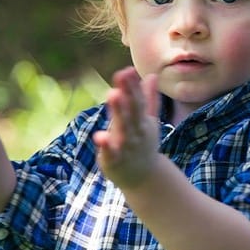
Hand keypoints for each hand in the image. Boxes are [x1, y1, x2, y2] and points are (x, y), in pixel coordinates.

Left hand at [93, 67, 160, 188]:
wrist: (144, 179)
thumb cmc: (143, 144)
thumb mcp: (148, 121)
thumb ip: (148, 99)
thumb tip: (152, 75)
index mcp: (142, 121)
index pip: (138, 101)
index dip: (132, 86)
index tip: (126, 70)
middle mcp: (136, 131)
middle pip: (132, 110)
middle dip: (127, 93)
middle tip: (121, 75)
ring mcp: (126, 146)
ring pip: (122, 127)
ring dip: (118, 112)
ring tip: (112, 94)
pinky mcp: (115, 160)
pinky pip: (110, 152)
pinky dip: (105, 145)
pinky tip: (98, 135)